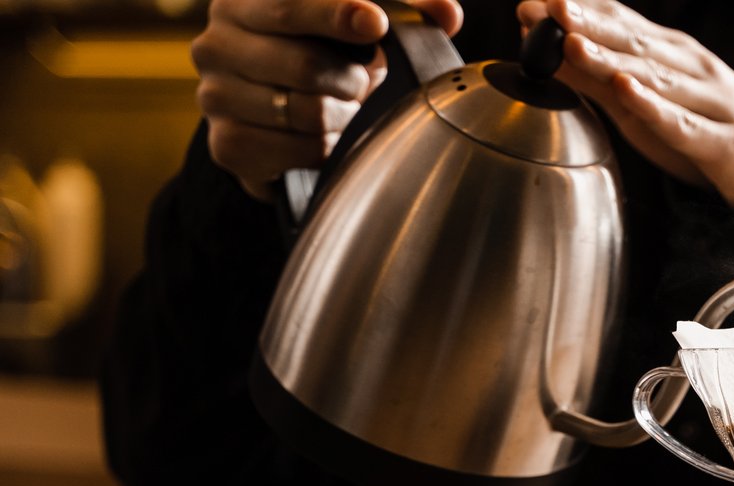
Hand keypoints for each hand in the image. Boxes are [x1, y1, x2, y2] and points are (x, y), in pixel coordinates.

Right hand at [191, 0, 463, 201]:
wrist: (268, 116)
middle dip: (354, 79)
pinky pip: (299, 151)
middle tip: (367, 81)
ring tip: (345, 107)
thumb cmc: (317, 54)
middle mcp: (217, 41)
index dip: (335, 12)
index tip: (374, 23)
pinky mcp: (226, 144)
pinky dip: (327, 149)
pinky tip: (327, 137)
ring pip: (306, 113)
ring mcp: (215, 94)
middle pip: (305, 65)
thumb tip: (447, 13)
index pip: (290, 3)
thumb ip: (401, 7)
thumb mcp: (356, 23)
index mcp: (245, 0)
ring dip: (344, 116)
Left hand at [516, 0, 733, 207]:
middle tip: (550, 9)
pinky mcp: (721, 143)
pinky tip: (627, 91)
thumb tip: (546, 54)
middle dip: (590, 24)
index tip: (537, 2)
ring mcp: (710, 102)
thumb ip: (597, 80)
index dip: (582, 9)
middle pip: (634, 43)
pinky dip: (653, 107)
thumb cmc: (700, 127)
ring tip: (574, 44)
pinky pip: (683, 124)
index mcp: (671, 52)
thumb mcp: (642, 102)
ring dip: (612, 59)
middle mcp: (691, 68)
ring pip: (655, 78)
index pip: (622, 21)